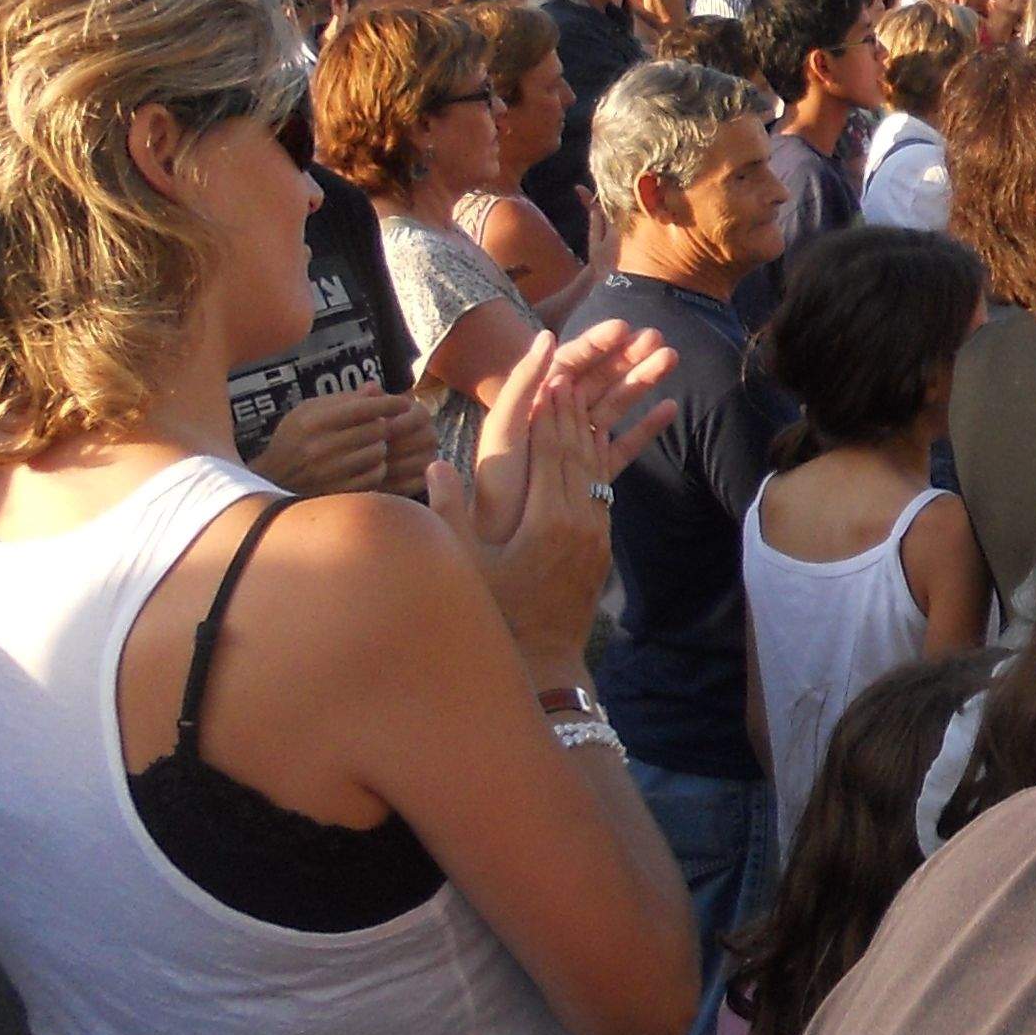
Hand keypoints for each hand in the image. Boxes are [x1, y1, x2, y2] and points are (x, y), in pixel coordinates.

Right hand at [249, 387, 421, 497]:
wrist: (272, 478)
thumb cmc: (296, 437)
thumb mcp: (310, 410)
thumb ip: (344, 399)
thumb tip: (376, 388)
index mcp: (314, 421)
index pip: (363, 408)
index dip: (389, 404)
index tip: (404, 403)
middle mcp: (320, 447)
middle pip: (375, 430)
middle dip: (384, 426)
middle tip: (381, 426)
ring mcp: (329, 472)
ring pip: (378, 453)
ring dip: (380, 447)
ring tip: (370, 444)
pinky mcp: (337, 492)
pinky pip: (374, 476)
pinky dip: (377, 467)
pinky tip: (368, 463)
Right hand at [431, 372, 614, 666]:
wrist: (546, 661)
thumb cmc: (496, 615)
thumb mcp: (465, 566)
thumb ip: (449, 514)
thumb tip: (433, 465)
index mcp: (546, 520)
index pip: (549, 452)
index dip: (549, 413)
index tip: (549, 377)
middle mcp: (578, 522)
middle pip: (577, 453)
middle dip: (573, 411)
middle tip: (571, 373)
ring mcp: (595, 535)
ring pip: (595, 470)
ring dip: (590, 432)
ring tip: (584, 398)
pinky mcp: (601, 547)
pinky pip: (602, 493)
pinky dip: (597, 464)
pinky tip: (594, 447)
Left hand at [471, 322, 677, 533]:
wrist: (500, 544)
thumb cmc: (497, 485)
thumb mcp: (504, 428)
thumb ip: (523, 383)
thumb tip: (547, 335)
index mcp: (535, 403)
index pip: (570, 363)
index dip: (597, 343)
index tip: (625, 327)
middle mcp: (558, 419)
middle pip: (598, 379)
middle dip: (627, 356)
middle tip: (658, 337)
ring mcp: (578, 445)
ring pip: (616, 405)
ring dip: (642, 381)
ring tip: (671, 359)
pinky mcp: (594, 472)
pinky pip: (624, 444)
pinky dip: (647, 427)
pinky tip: (669, 408)